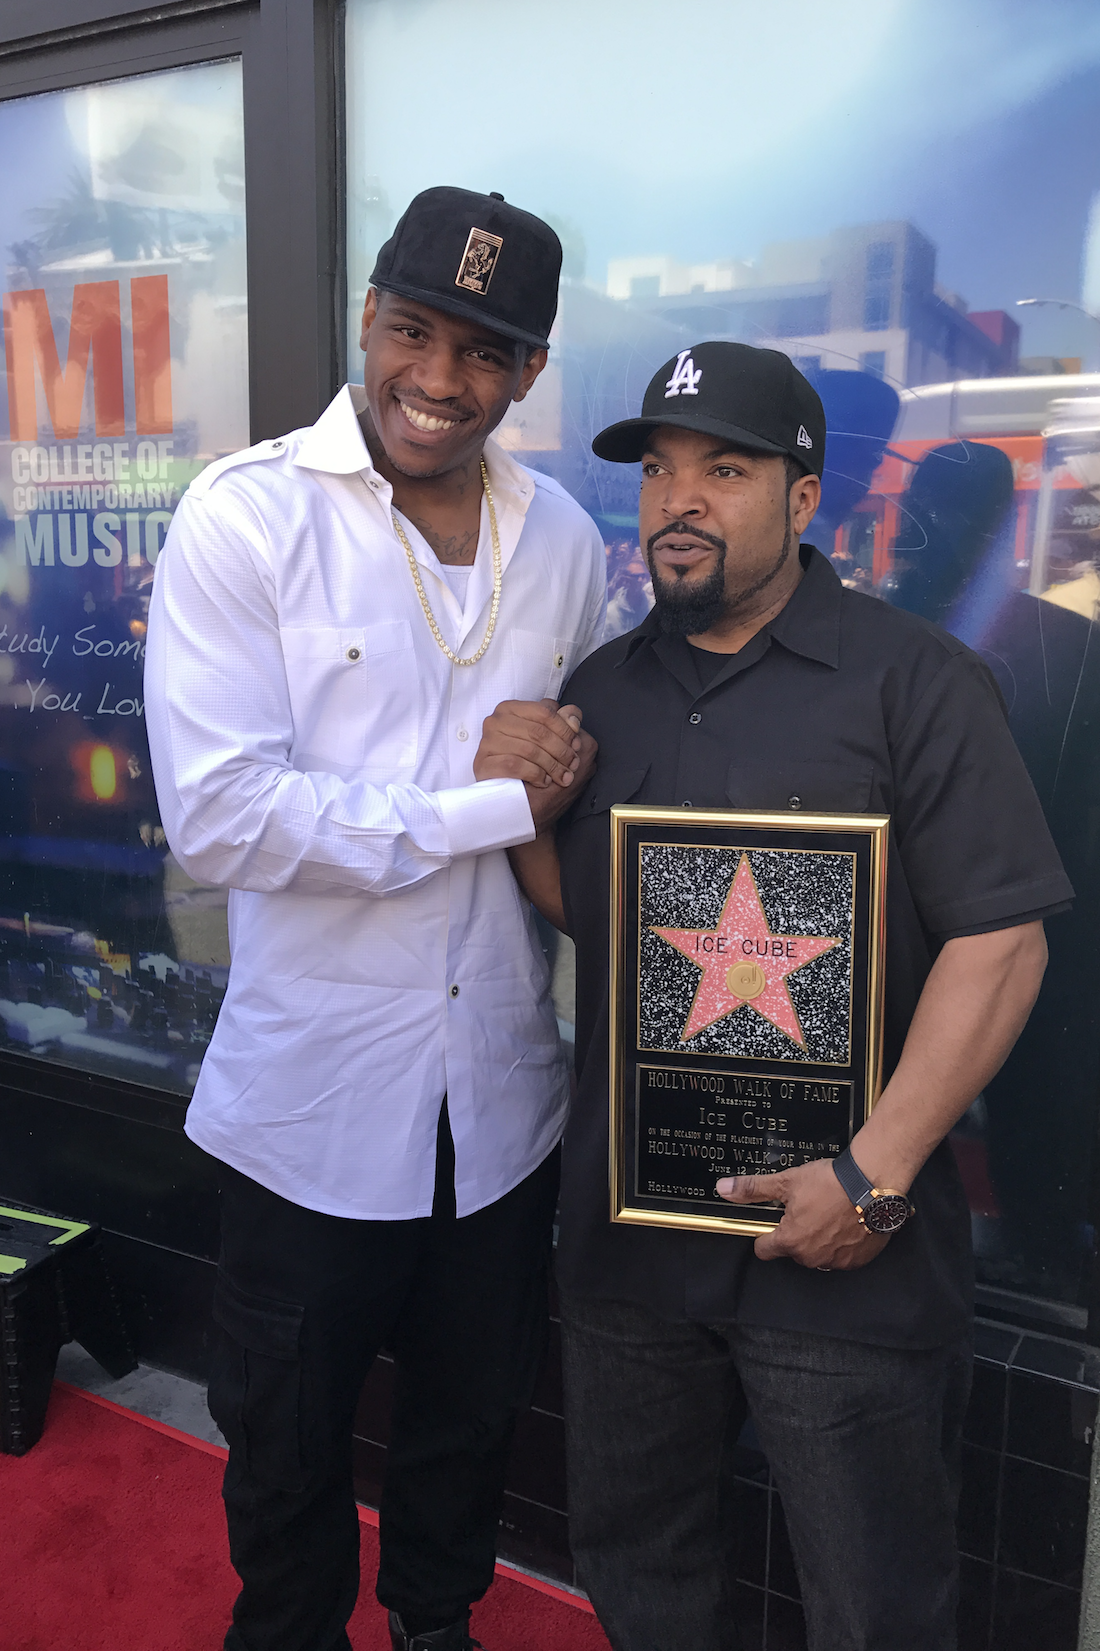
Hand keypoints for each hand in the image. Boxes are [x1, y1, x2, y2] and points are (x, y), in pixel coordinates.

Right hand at [474, 699, 597, 829]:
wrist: (524, 807)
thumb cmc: (540, 775)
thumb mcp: (560, 745)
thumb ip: (566, 725)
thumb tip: (572, 716)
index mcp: (512, 709)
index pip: (545, 712)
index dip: (566, 730)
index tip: (577, 746)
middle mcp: (495, 722)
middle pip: (538, 731)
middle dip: (561, 751)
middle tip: (572, 765)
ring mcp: (486, 743)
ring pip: (528, 748)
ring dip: (552, 766)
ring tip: (562, 777)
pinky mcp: (483, 764)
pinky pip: (514, 764)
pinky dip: (535, 774)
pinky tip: (543, 781)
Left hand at [715, 1158, 888, 1270]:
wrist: (872, 1184)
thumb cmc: (830, 1183)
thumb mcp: (786, 1181)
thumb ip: (753, 1189)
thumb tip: (724, 1189)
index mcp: (790, 1242)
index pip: (764, 1249)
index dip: (765, 1235)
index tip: (772, 1223)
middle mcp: (812, 1258)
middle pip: (793, 1250)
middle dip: (797, 1233)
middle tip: (807, 1208)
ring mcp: (837, 1261)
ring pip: (819, 1253)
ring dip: (820, 1239)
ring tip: (829, 1212)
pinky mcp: (859, 1260)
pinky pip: (843, 1255)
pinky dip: (843, 1242)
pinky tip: (847, 1221)